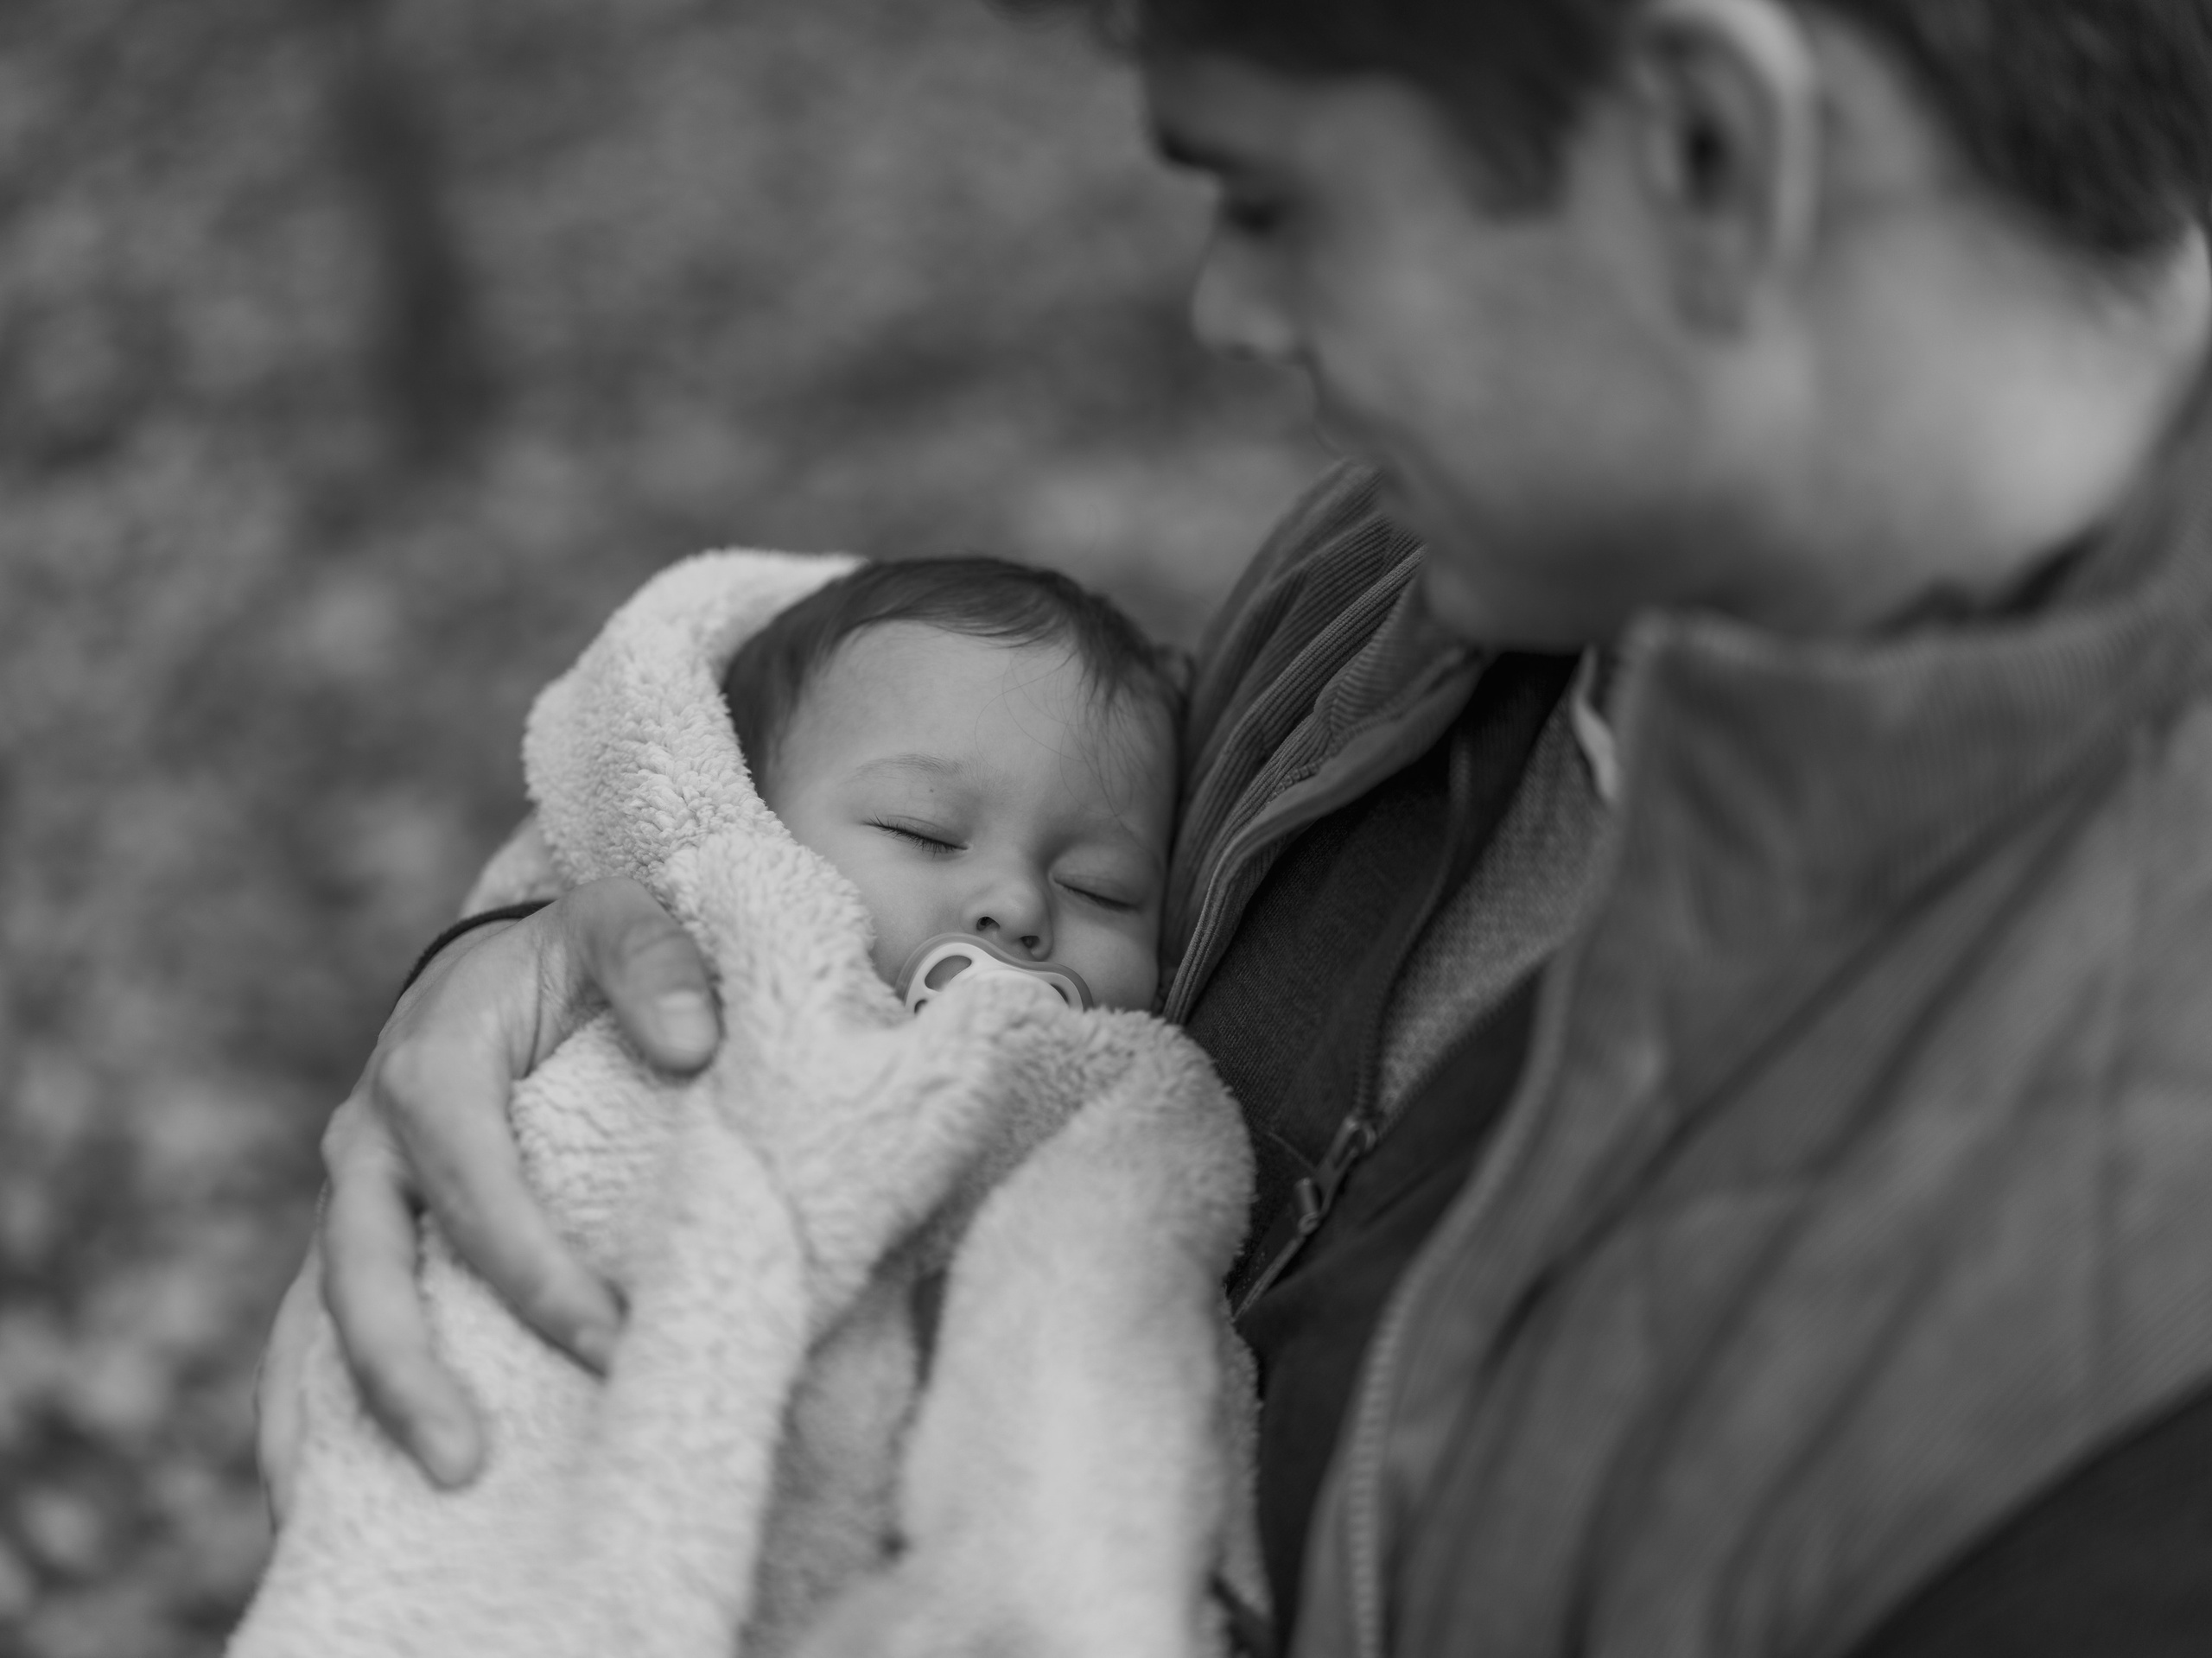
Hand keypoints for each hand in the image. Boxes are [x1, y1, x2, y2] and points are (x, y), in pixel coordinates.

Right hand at [268, 878, 719, 1496]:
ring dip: (353, 1412)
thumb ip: (658, 962)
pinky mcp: (364, 1234)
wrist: (504, 957)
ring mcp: (356, 1196)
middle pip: (369, 1270)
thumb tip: (693, 1046)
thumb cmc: (574, 949)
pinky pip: (319, 1328)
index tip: (610, 1340)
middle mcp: (370, 1141)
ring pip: (325, 1315)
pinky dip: (314, 1409)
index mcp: (431, 1071)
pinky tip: (327, 1497)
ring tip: (405, 1504)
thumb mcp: (620, 917)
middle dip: (409, 1372)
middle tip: (468, 1464)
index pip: (477, 1191)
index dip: (535, 1272)